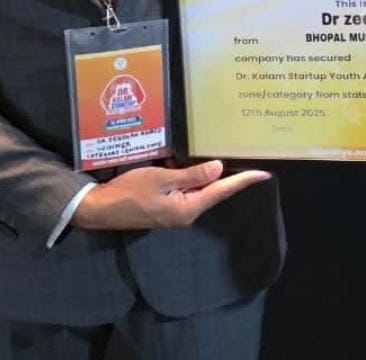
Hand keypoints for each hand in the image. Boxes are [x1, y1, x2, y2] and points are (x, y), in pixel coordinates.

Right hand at [73, 159, 270, 230]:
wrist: (101, 209)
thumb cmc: (131, 192)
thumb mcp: (162, 178)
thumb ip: (191, 175)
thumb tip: (219, 169)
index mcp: (188, 208)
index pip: (222, 190)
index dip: (243, 180)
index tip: (264, 173)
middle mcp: (186, 212)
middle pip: (211, 189)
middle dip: (224, 174)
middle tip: (242, 155)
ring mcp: (175, 211)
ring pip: (197, 188)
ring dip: (201, 173)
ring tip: (215, 153)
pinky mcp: (165, 207)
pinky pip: (183, 189)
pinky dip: (186, 176)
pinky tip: (183, 162)